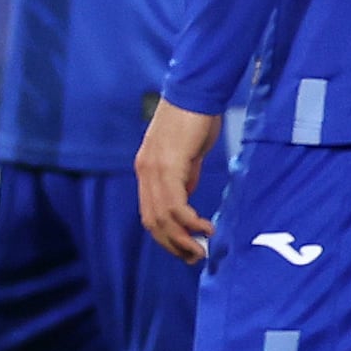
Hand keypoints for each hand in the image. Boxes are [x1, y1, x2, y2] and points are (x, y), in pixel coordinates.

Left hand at [135, 101, 221, 262]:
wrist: (195, 93)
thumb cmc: (194, 119)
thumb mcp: (187, 155)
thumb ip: (185, 176)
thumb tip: (187, 197)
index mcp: (147, 170)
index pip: (149, 213)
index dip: (165, 236)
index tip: (184, 249)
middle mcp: (145, 172)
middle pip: (153, 221)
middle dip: (173, 244)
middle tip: (193, 258)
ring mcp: (154, 169)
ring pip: (164, 216)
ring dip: (183, 238)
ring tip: (201, 249)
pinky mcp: (169, 165)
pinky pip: (176, 203)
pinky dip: (190, 221)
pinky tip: (205, 227)